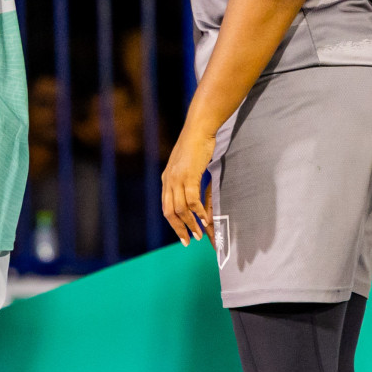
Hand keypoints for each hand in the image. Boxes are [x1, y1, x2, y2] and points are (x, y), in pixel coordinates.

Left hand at [160, 124, 215, 246]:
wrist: (198, 131)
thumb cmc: (195, 148)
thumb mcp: (186, 167)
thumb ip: (186, 182)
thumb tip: (193, 199)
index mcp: (166, 180)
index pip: (166, 208)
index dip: (174, 224)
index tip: (184, 236)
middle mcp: (168, 181)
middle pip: (170, 212)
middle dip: (179, 229)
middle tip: (190, 241)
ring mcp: (177, 179)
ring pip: (180, 209)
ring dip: (191, 224)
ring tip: (200, 234)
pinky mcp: (188, 176)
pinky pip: (192, 200)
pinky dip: (199, 212)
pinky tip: (206, 220)